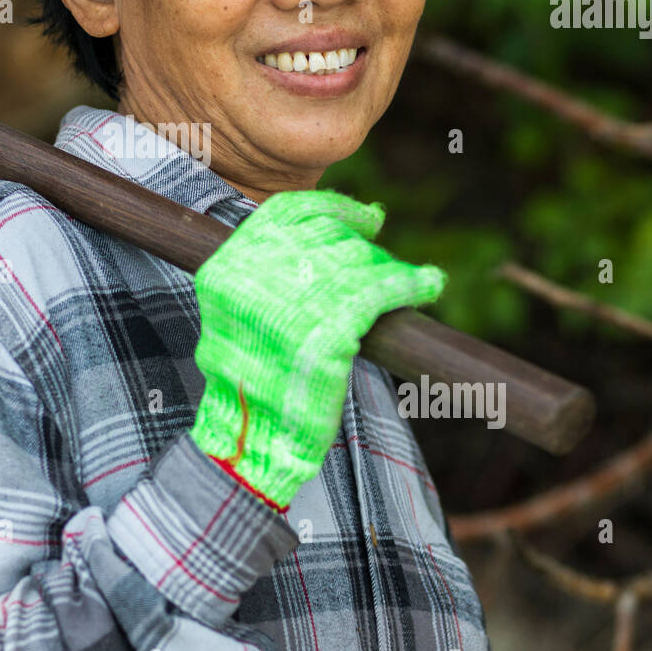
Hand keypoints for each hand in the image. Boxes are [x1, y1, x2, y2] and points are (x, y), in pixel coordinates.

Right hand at [188, 190, 445, 508]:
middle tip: (384, 258)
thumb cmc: (252, 382)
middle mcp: (252, 279)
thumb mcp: (239, 316)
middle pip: (325, 236)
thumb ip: (269, 273)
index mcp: (226, 269)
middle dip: (363, 245)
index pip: (286, 214)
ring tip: (411, 279)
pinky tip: (426, 285)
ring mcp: (288, 305)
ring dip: (390, 268)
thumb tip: (337, 234)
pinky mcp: (326, 334)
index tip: (366, 216)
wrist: (249, 441)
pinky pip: (378, 292)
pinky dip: (408, 284)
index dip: (333, 209)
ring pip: (356, 261)